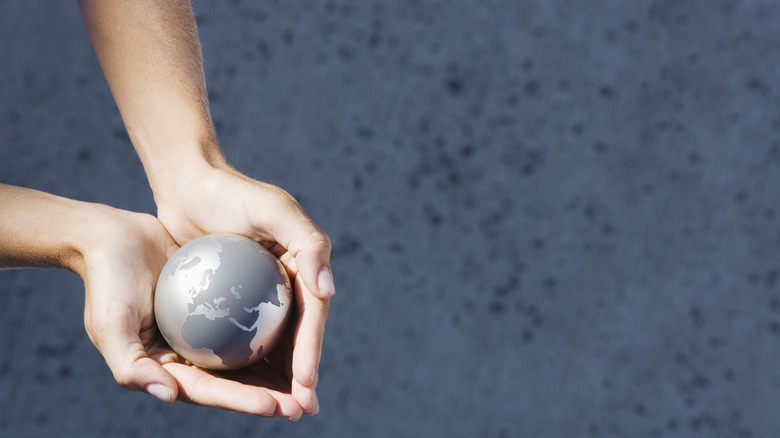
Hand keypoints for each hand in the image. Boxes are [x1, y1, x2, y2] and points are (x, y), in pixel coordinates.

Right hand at [80, 206, 310, 417]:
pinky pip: (248, 320)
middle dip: (271, 397)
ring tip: (310, 382)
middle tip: (306, 406)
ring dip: (278, 371)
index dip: (242, 400)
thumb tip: (170, 395)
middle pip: (235, 381)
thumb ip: (131, 367)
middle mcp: (188, 355)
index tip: (275, 405)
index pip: (209, 390)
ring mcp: (204, 332)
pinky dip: (271, 329)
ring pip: (246, 356)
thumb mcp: (110, 325)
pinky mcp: (218, 305)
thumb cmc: (107, 281)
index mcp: (165, 369)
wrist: (112, 236)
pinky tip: (302, 329)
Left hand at [152, 163, 332, 415]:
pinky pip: (241, 335)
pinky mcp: (233, 299)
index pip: (313, 314)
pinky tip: (239, 388)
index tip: (305, 383)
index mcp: (306, 264)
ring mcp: (260, 292)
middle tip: (301, 411)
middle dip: (302, 375)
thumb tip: (329, 291)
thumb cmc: (232, 193)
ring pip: (272, 342)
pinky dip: (246, 362)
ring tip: (279, 411)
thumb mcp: (274, 209)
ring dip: (278, 378)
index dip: (311, 350)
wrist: (188, 184)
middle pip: (298, 335)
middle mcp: (288, 282)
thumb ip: (309, 242)